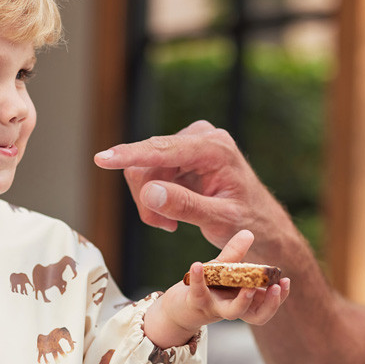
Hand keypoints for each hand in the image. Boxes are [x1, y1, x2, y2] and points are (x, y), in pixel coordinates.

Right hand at [94, 120, 290, 252]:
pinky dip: (156, 199)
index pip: (163, 150)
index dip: (130, 155)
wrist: (262, 225)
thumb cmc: (249, 224)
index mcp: (215, 149)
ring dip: (151, 202)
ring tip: (171, 224)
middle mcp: (202, 138)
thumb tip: (150, 192)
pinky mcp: (184, 154)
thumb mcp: (220, 220)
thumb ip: (186, 206)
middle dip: (147, 197)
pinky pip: (151, 173)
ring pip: (145, 170)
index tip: (102, 159)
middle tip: (163, 226)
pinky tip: (174, 216)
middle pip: (148, 161)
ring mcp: (191, 144)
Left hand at [143, 229, 290, 346]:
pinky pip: (198, 292)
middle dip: (270, 304)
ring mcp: (214, 308)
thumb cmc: (207, 287)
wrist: (179, 305)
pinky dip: (198, 278)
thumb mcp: (223, 269)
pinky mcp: (195, 303)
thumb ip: (236, 253)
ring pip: (233, 312)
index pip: (268, 305)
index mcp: (244, 301)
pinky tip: (197, 264)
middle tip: (276, 289)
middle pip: (258, 316)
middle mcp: (232, 308)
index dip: (280, 297)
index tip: (286, 281)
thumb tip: (249, 232)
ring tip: (249, 287)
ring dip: (243, 301)